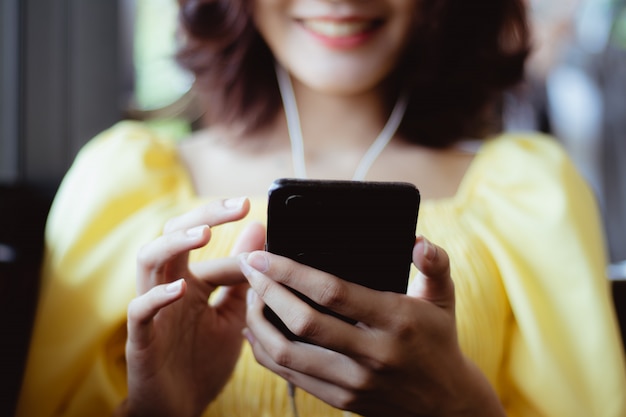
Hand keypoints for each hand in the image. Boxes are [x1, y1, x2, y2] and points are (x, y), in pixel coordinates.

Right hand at [122, 198, 264, 416]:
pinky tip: (180, 291)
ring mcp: (152, 310)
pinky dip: (156, 298)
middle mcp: (168, 287)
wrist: (181, 409)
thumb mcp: (233, 312)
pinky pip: (140, 312)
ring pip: (149, 262)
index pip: (209, 248)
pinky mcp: (141, 339)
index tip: (271, 243)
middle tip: (238, 205)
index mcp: (190, 281)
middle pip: (173, 236)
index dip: (240, 245)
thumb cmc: (204, 359)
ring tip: (204, 234)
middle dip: (203, 216)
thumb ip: (242, 275)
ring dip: (174, 244)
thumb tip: (259, 228)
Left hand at [240, 236, 503, 416]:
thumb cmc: (439, 341)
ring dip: (258, 323)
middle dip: (266, 291)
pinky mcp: (341, 399)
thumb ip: (434, 264)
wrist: (446, 404)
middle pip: (302, 322)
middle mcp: (373, 354)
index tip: (264, 256)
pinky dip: (266, 352)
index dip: (291, 272)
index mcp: (396, 321)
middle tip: (249, 268)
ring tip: (248, 297)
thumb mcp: (443, 298)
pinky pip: (291, 376)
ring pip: (288, 354)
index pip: (332, 292)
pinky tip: (256, 331)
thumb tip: (418, 241)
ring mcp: (355, 382)